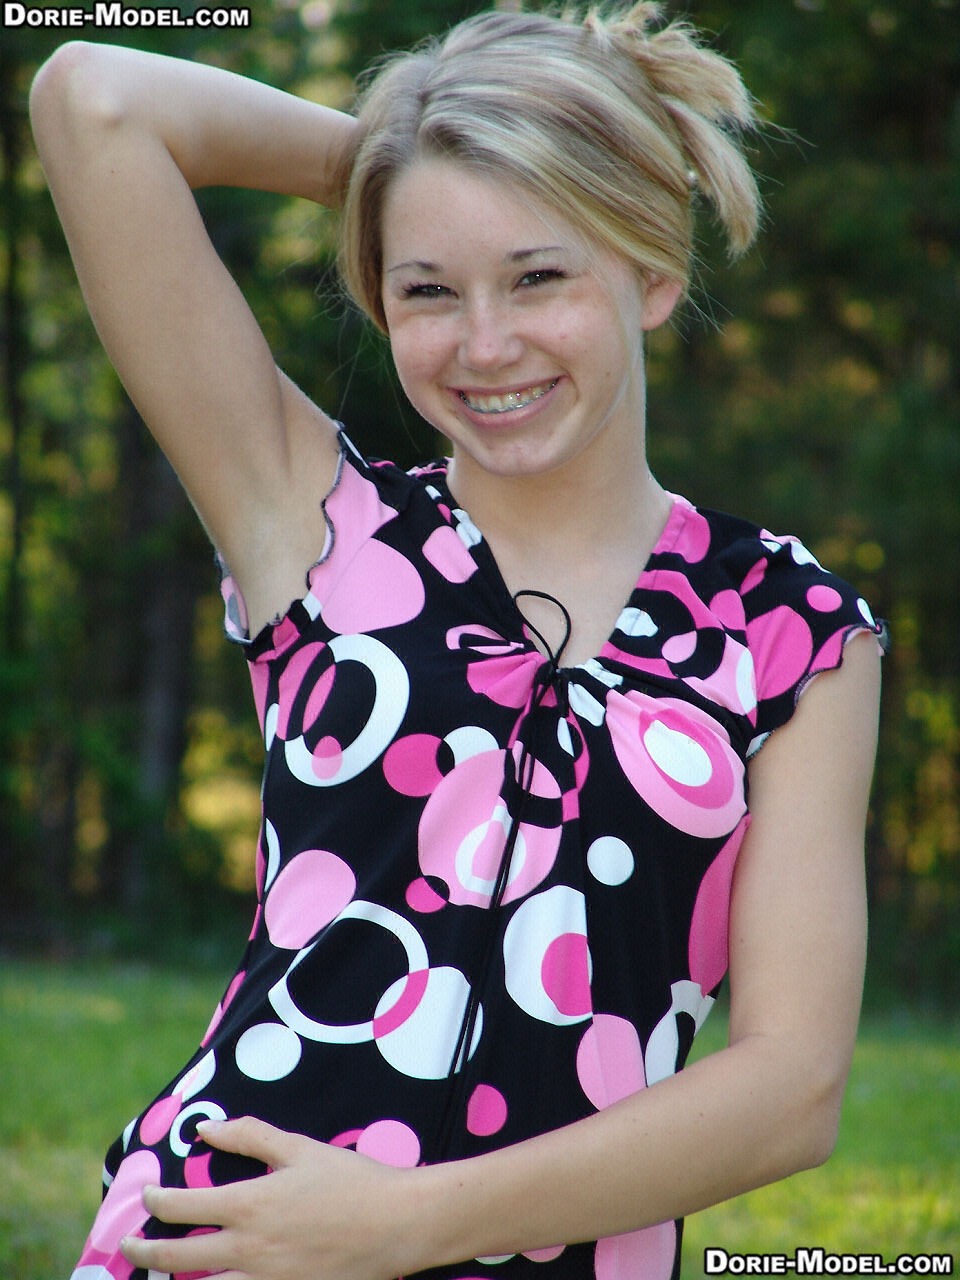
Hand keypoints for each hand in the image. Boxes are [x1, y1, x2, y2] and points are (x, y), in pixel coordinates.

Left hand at [119, 1117, 420, 1279]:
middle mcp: (249, 1249)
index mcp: (250, 1206)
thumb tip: (207, 1128)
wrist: (396, 1224)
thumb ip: (249, 1135)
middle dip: (145, 1252)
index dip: (157, 1202)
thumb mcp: (299, 1148)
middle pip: (178, 1259)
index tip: (148, 1196)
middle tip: (128, 1247)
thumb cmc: (349, 1179)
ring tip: (160, 1274)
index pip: (183, 1207)